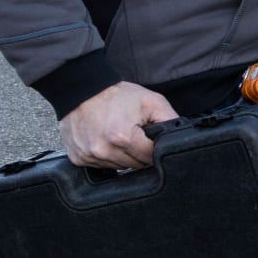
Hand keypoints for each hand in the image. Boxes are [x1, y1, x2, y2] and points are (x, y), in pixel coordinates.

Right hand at [59, 82, 178, 169]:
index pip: (150, 157)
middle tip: (134, 133)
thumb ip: (170, 120)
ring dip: (123, 155)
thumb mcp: (152, 101)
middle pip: (135, 165)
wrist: (81, 90)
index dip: (154, 147)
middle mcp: (104, 151)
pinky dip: (107, 156)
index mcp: (123, 138)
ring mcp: (89, 156)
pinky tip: (105, 140)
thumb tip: (180, 139)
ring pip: (119, 167)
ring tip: (119, 135)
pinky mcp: (78, 159)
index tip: (150, 138)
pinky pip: (101, 166)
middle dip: (139, 151)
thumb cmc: (117, 95)